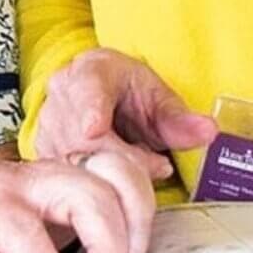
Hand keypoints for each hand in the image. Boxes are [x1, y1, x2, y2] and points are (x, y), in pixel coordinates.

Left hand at [0, 144, 156, 252]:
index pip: (27, 235)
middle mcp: (33, 177)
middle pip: (85, 194)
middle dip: (107, 240)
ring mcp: (64, 165)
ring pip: (114, 171)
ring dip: (134, 212)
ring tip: (132, 252)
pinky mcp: (86, 165)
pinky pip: (125, 166)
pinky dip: (142, 195)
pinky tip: (139, 227)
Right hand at [35, 47, 216, 179]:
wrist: (106, 98)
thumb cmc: (130, 95)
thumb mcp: (159, 99)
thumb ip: (180, 119)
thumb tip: (208, 131)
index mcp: (91, 69)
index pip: (88, 88)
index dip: (91, 110)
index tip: (94, 129)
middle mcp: (62, 91)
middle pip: (84, 136)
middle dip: (123, 158)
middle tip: (157, 165)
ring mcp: (48, 122)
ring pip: (74, 160)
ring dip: (110, 173)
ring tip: (138, 165)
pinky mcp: (44, 151)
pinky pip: (66, 176)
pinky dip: (93, 183)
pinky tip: (112, 177)